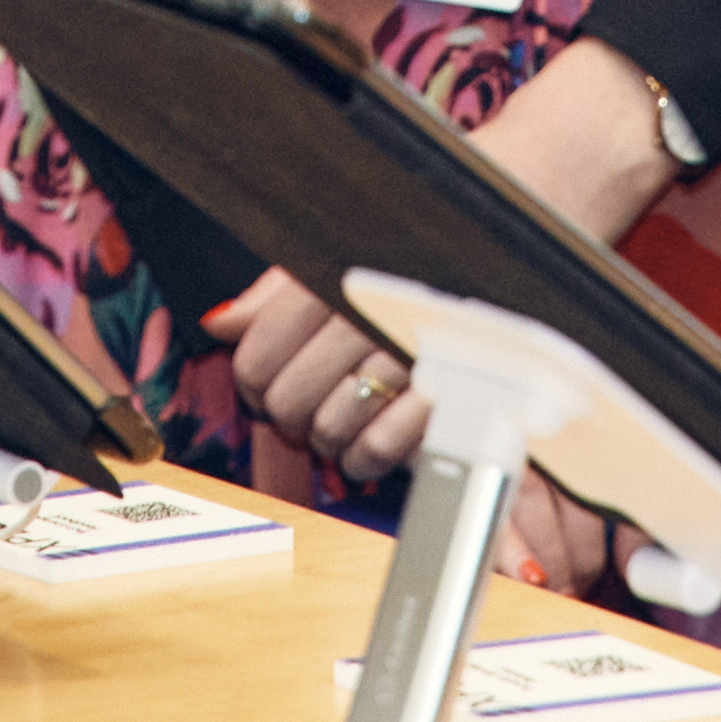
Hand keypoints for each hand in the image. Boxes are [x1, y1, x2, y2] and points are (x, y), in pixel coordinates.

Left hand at [218, 266, 419, 487]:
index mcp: (331, 279)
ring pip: (326, 431)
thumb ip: (276, 294)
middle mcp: (364, 315)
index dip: (254, 384)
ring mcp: (402, 358)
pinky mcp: (438, 396)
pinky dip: (366, 457)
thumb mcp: (337, 264)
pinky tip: (371, 440)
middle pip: (286, 401)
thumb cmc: (407, 277)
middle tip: (311, 403)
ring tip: (348, 416)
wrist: (498, 280)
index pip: (256, 358)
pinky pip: (374, 450)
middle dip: (291, 414)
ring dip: (330, 436)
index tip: (267, 386)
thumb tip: (222, 323)